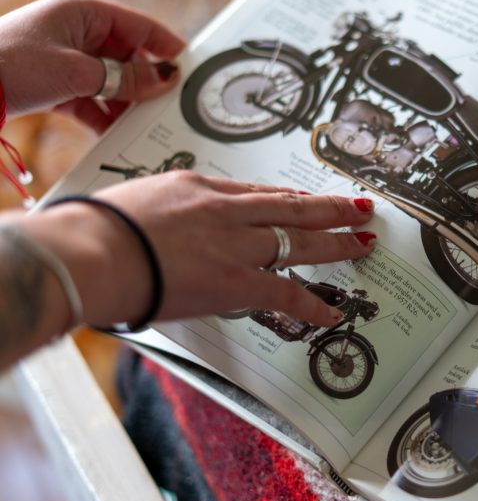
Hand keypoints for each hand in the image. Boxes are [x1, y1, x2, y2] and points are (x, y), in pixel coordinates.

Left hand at [0, 0, 185, 131]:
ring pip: (111, 79)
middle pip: (127, 55)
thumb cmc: (11, 64)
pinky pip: (92, 96)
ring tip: (140, 120)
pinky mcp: (56, 81)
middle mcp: (76, 31)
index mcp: (83, 13)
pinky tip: (114, 129)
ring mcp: (65, 57)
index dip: (166, 45)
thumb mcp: (80, 73)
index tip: (189, 66)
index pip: (139, 25)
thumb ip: (127, 79)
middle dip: (145, 81)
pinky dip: (103, 112)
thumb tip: (164, 80)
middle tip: (166, 101)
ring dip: (125, 101)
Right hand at [20, 171, 377, 328]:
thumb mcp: (134, 202)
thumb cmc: (95, 231)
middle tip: (359, 208)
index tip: (307, 200)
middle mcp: (226, 211)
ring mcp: (236, 244)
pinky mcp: (237, 279)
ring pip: (300, 239)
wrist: (90, 252)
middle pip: (292, 206)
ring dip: (336, 242)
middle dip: (330, 208)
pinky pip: (286, 291)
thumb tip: (162, 228)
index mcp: (199, 188)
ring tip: (363, 242)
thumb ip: (161, 212)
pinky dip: (312, 304)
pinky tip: (332, 312)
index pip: (257, 193)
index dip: (289, 198)